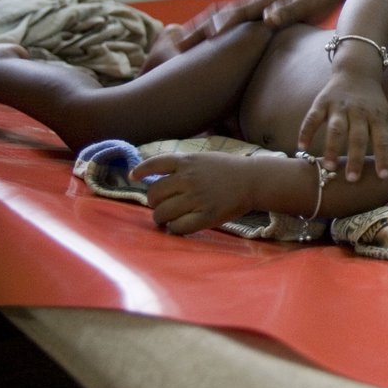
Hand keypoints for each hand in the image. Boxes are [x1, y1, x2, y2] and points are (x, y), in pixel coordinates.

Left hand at [131, 150, 253, 235]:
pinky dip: (174, 229)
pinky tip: (178, 226)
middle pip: (154, 195)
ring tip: (168, 219)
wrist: (254, 180)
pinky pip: (178, 227)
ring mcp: (196, 198)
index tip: (133, 176)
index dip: (141, 170)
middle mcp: (188, 178)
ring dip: (161, 218)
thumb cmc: (229, 170)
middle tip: (161, 206)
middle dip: (154, 203)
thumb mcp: (203, 158)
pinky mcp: (206, 216)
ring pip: (162, 214)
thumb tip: (156, 180)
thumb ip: (182, 166)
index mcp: (188, 161)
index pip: (155, 164)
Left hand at [144, 0, 339, 68]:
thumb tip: (236, 61)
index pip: (216, 18)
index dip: (196, 31)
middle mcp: (258, 2)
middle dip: (202, 28)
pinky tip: (269, 20)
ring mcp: (277, 0)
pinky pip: (287, 8)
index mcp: (249, 8)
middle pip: (225, 14)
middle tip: (181, 45)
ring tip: (215, 31)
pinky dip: (278, 12)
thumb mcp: (272, 26)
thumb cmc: (297, 11)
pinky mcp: (298, 2)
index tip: (175, 48)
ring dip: (232, 19)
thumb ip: (255, 37)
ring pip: (250, 9)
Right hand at [296, 72, 387, 180]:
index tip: (383, 176)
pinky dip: (306, 132)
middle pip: (358, 136)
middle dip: (355, 158)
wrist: (356, 71)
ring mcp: (339, 106)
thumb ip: (387, 137)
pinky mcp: (322, 102)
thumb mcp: (382, 115)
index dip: (383, 157)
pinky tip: (301, 147)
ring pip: (336, 128)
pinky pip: (312, 118)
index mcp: (376, 116)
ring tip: (329, 167)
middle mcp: (358, 111)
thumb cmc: (371, 100)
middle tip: (352, 179)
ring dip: (332, 148)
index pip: (382, 138)